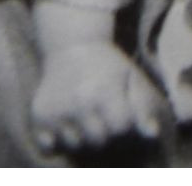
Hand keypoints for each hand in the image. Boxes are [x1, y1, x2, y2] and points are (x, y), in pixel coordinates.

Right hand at [31, 42, 164, 152]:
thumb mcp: (130, 78)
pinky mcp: (39, 115)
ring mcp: (56, 109)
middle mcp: (79, 101)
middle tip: (103, 115)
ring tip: (86, 116)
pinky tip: (66, 123)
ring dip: (82, 136)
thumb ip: (142, 108)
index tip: (121, 111)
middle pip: (98, 141)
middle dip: (105, 133)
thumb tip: (152, 134)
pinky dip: (56, 140)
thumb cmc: (107, 65)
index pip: (120, 128)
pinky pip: (49, 145)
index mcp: (105, 90)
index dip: (124, 122)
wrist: (71, 46)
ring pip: (75, 145)